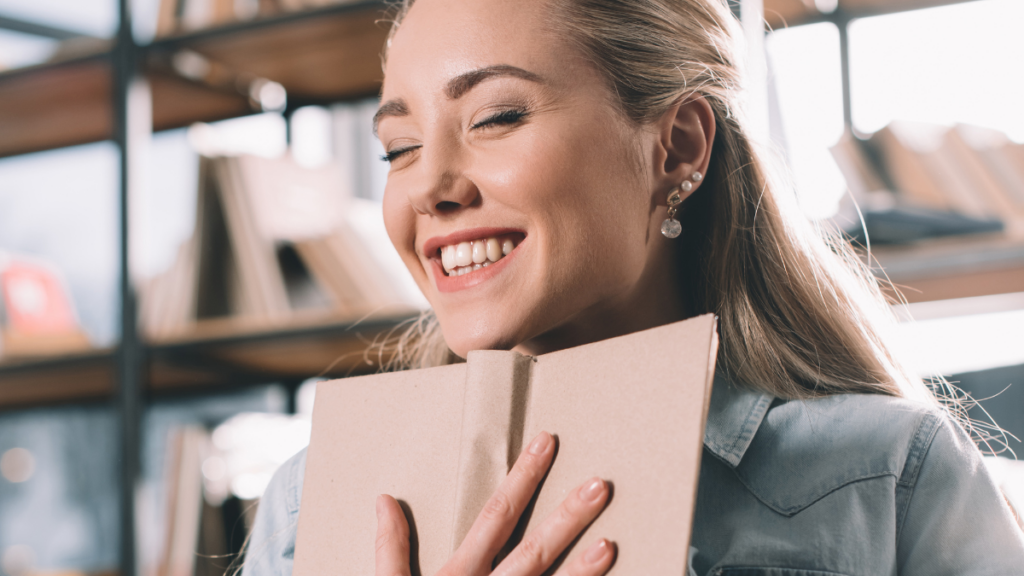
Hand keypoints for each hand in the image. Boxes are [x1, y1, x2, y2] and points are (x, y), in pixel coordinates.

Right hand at [375, 431, 614, 575]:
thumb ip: (390, 547)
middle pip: (534, 550)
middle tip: (601, 485)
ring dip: (582, 571)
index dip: (524, 477)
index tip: (547, 443)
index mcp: (458, 575)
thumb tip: (385, 498)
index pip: (496, 515)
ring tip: (610, 544)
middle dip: (568, 517)